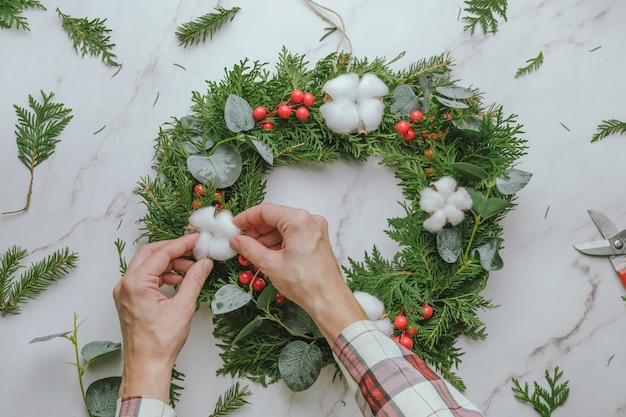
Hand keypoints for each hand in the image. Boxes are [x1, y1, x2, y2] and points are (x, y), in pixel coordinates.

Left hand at [112, 233, 212, 401]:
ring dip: (168, 263)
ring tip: (190, 270)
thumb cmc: (160, 343)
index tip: (197, 239)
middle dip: (173, 250)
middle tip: (194, 250)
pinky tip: (178, 281)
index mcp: (136, 284)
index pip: (161, 253)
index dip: (182, 244)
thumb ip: (194, 280)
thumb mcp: (183, 307)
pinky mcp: (128, 299)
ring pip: (147, 265)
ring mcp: (124, 292)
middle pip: (150, 253)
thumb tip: (204, 263)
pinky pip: (144, 278)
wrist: (146, 366)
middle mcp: (125, 285)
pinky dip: (161, 275)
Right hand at [229, 203, 366, 343]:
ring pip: (284, 227)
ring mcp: (315, 229)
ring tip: (251, 251)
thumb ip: (249, 248)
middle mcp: (310, 220)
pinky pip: (293, 234)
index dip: (247, 218)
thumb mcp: (270, 264)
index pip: (266, 211)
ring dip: (266, 237)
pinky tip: (266, 254)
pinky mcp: (317, 239)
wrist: (328, 300)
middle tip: (241, 241)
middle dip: (256, 230)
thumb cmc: (306, 283)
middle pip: (276, 217)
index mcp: (299, 221)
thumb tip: (236, 241)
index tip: (235, 226)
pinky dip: (279, 242)